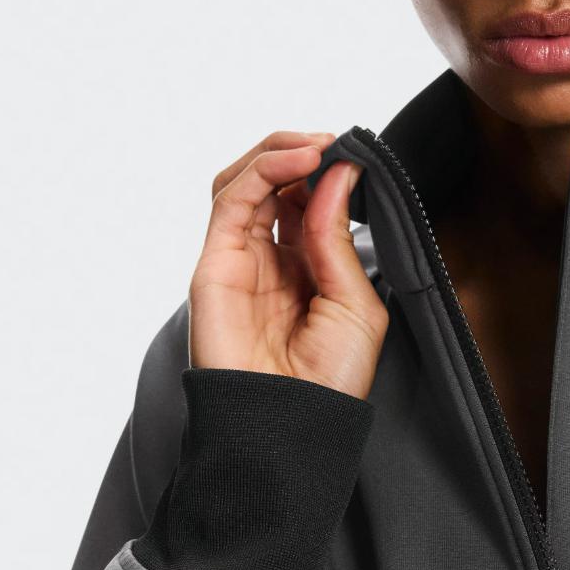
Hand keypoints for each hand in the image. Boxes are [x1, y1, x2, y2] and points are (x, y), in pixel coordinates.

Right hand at [189, 130, 387, 399]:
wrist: (294, 427)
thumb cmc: (329, 382)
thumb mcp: (355, 302)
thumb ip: (338, 238)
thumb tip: (338, 175)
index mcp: (307, 270)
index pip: (308, 202)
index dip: (327, 173)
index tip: (353, 155)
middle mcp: (270, 260)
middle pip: (274, 184)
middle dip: (303, 154)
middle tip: (334, 143)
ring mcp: (239, 259)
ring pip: (246, 182)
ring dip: (280, 152)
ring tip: (317, 146)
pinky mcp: (214, 264)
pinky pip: (230, 201)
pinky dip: (262, 170)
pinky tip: (299, 162)